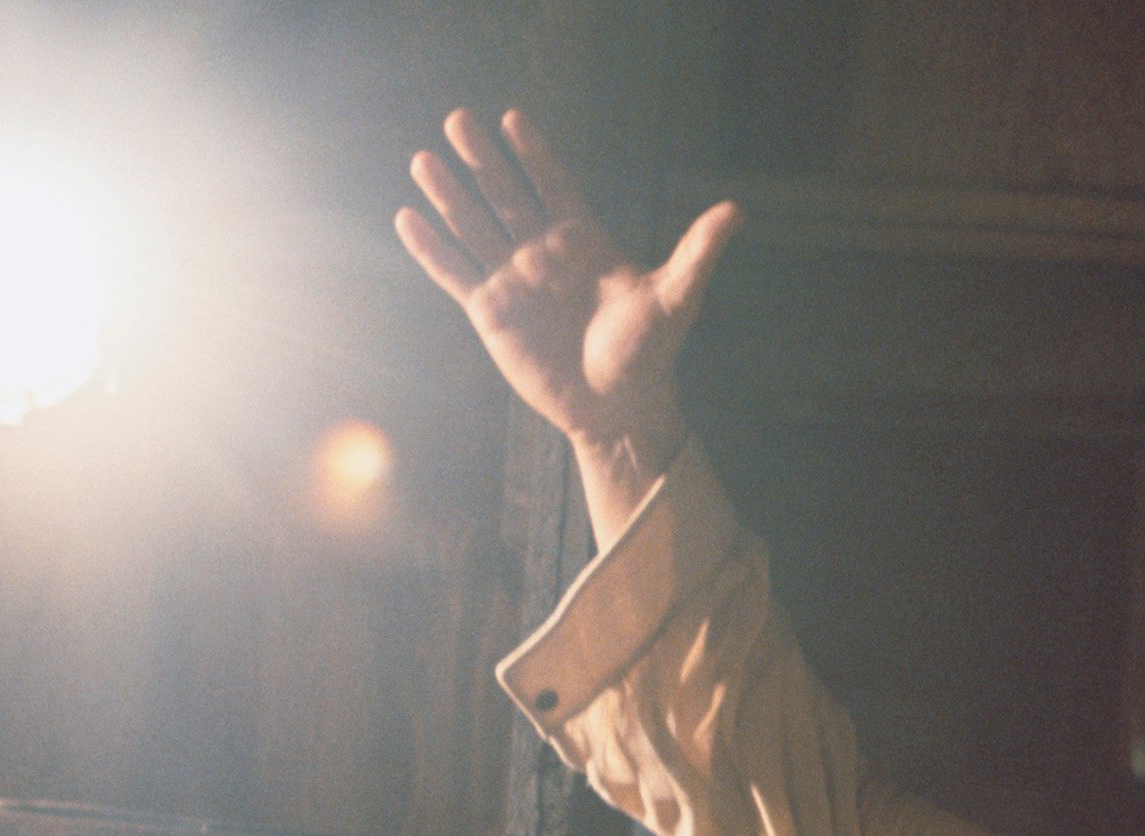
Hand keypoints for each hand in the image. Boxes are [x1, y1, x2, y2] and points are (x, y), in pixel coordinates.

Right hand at [397, 109, 739, 508]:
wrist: (618, 406)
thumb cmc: (649, 353)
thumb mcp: (676, 298)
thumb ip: (697, 252)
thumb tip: (737, 211)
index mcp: (582, 239)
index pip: (553, 184)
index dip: (534, 154)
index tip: (514, 119)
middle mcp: (542, 251)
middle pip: (505, 195)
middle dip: (482, 160)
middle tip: (459, 120)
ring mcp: (513, 279)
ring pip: (474, 226)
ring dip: (449, 195)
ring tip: (423, 159)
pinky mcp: (490, 312)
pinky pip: (454, 273)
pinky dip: (431, 249)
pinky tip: (407, 218)